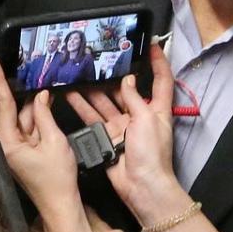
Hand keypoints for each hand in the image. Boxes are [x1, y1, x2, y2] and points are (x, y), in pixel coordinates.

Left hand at [0, 56, 78, 218]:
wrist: (61, 205)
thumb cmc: (57, 178)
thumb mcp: (55, 141)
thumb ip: (45, 115)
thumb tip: (41, 96)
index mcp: (8, 142)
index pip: (2, 103)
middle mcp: (5, 143)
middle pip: (4, 108)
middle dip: (16, 92)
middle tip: (26, 74)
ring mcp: (13, 147)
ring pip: (17, 116)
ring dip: (31, 105)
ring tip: (45, 88)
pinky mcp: (22, 151)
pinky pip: (26, 127)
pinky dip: (35, 116)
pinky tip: (47, 103)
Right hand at [67, 45, 181, 215]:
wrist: (141, 187)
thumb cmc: (152, 154)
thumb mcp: (147, 119)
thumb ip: (134, 97)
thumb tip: (126, 80)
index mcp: (157, 110)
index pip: (161, 80)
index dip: (158, 62)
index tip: (151, 44)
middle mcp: (139, 115)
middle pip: (126, 89)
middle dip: (113, 75)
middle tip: (98, 59)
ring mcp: (123, 126)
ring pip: (105, 102)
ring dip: (92, 89)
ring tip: (78, 74)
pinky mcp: (107, 136)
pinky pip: (93, 118)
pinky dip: (82, 107)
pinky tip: (71, 96)